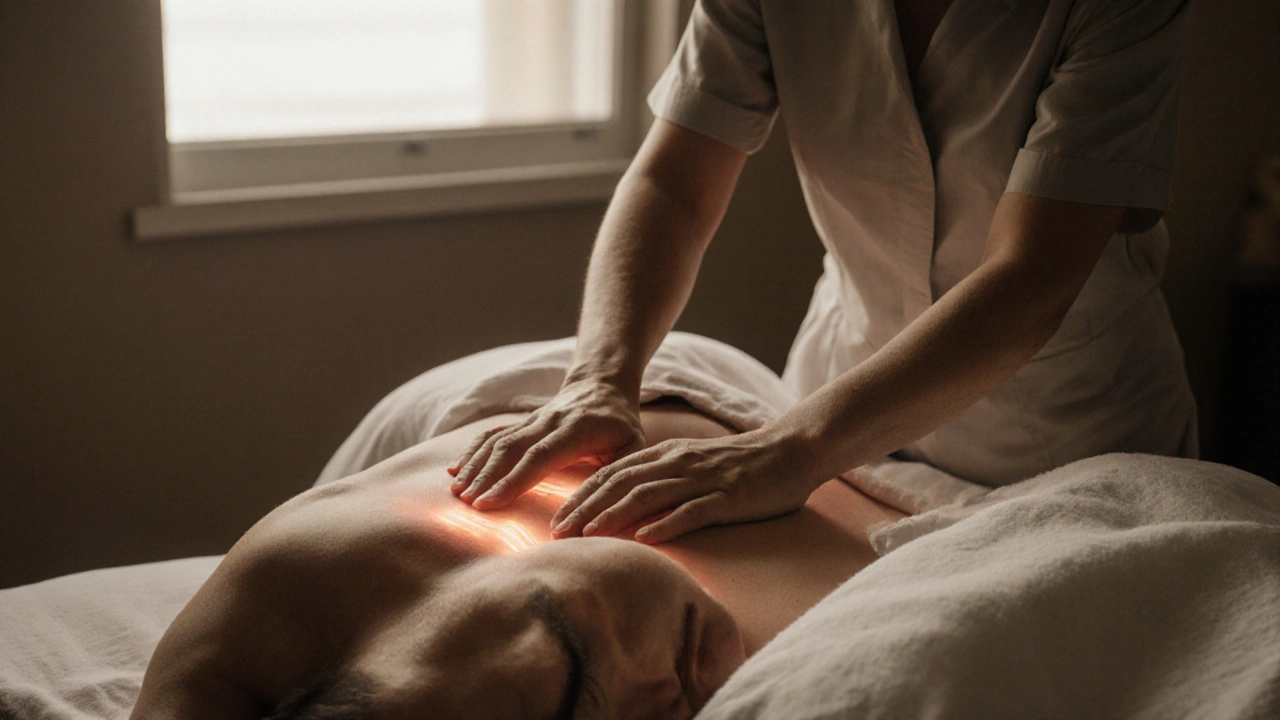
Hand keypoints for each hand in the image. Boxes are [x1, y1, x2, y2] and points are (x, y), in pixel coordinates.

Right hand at [449, 379, 645, 509]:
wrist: (602, 386)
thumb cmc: (620, 425)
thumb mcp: (633, 447)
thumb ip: (620, 476)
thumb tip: (605, 514)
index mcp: (576, 430)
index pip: (540, 456)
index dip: (514, 479)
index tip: (491, 502)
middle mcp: (548, 422)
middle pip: (510, 448)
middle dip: (487, 476)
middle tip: (469, 504)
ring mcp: (531, 420)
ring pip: (496, 440)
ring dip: (475, 466)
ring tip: (457, 492)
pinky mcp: (520, 423)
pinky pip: (491, 434)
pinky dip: (471, 452)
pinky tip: (455, 471)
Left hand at [549, 428, 817, 544]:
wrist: (790, 451)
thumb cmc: (740, 464)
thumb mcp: (693, 463)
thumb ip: (661, 477)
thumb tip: (625, 503)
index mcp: (668, 455)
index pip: (614, 472)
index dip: (583, 495)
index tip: (557, 517)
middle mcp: (679, 463)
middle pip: (623, 484)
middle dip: (587, 508)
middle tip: (558, 531)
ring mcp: (704, 480)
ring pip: (650, 495)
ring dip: (615, 515)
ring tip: (588, 535)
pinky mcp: (728, 498)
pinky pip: (693, 511)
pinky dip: (666, 524)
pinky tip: (645, 538)